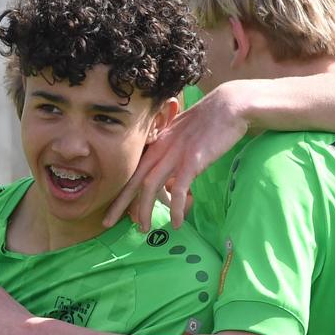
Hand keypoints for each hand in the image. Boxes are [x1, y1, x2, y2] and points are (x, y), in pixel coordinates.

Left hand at [105, 86, 251, 230]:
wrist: (228, 105)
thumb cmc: (208, 122)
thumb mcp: (181, 139)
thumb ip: (171, 160)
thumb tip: (170, 186)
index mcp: (156, 144)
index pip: (132, 171)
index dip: (120, 191)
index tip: (111, 209)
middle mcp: (160, 150)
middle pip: (133, 180)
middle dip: (118, 203)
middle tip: (106, 223)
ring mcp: (175, 155)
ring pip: (150, 186)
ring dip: (144, 210)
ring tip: (143, 229)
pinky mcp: (193, 160)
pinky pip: (180, 189)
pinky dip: (175, 208)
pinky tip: (176, 223)